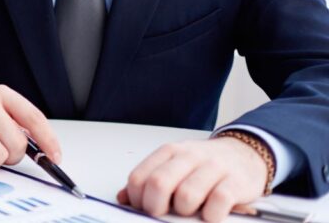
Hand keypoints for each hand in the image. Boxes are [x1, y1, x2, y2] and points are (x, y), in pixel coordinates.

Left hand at [117, 137, 266, 221]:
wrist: (245, 154)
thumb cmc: (205, 165)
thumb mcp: (174, 166)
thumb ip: (149, 181)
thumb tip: (123, 199)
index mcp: (169, 152)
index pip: (139, 177)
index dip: (136, 199)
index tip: (143, 208)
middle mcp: (189, 156)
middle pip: (159, 183)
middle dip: (155, 207)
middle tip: (162, 214)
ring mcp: (214, 167)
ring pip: (187, 194)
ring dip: (184, 212)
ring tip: (190, 211)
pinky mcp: (236, 182)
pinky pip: (218, 201)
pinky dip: (210, 215)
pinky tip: (210, 215)